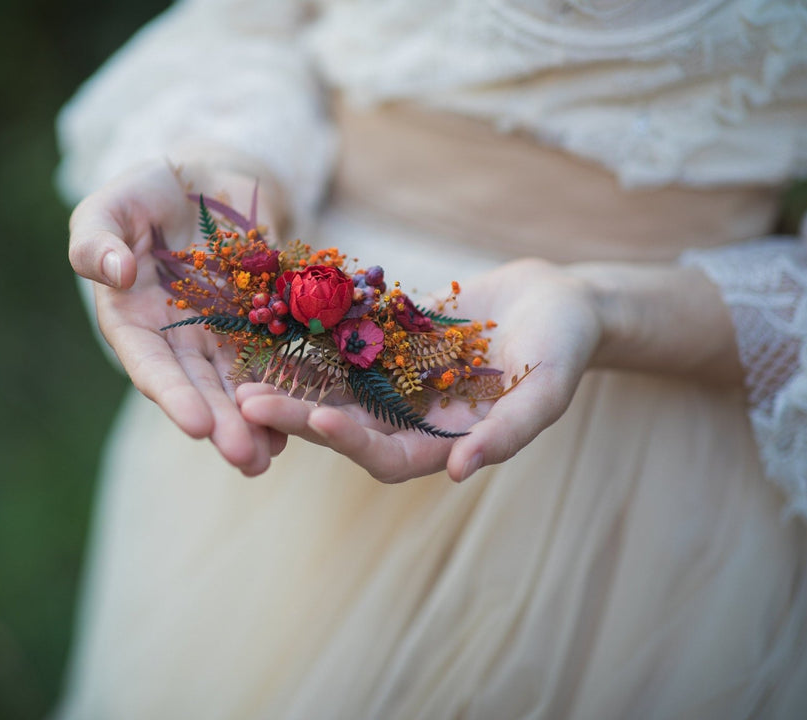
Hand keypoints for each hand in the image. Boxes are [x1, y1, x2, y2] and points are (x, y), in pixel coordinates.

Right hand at [69, 161, 287, 474]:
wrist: (205, 178)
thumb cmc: (144, 192)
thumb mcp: (109, 208)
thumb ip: (97, 240)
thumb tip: (114, 274)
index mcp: (134, 321)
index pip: (149, 364)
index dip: (172, 395)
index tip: (194, 425)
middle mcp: (178, 339)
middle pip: (200, 387)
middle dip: (222, 423)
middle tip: (245, 459)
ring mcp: (222, 334)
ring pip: (238, 384)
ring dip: (256, 421)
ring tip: (273, 456)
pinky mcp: (261, 321)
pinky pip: (276, 357)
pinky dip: (289, 386)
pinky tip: (308, 418)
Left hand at [237, 259, 602, 481]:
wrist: (560, 301)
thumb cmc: (563, 349)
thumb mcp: (546, 391)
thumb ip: (507, 433)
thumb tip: (458, 472)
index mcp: (443, 440)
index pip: (387, 456)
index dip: (353, 443)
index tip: (321, 420)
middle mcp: (410, 415)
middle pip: (344, 423)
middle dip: (297, 415)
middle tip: (248, 403)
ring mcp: (396, 376)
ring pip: (333, 383)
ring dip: (290, 379)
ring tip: (243, 369)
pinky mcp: (389, 337)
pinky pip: (345, 337)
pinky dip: (313, 332)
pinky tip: (275, 316)